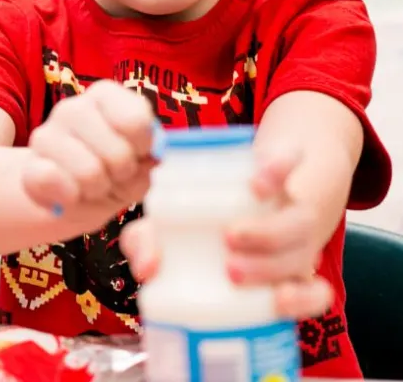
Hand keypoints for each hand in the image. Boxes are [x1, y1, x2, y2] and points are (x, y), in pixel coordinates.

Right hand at [22, 80, 160, 218]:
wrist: (72, 193)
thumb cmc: (114, 170)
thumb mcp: (140, 162)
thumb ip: (150, 155)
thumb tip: (147, 160)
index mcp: (104, 96)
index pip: (135, 120)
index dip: (144, 146)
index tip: (141, 153)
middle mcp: (72, 108)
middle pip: (117, 152)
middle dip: (123, 174)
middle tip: (115, 175)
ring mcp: (46, 136)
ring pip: (89, 173)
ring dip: (99, 190)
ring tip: (94, 186)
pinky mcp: (29, 167)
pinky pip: (53, 182)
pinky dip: (70, 199)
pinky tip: (70, 196)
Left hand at [120, 147, 332, 320]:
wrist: (241, 234)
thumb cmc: (201, 220)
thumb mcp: (175, 217)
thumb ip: (150, 236)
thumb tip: (146, 267)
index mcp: (263, 180)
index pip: (284, 161)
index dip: (277, 167)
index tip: (255, 183)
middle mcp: (287, 210)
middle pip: (295, 218)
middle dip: (266, 231)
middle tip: (230, 237)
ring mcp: (299, 246)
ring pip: (303, 253)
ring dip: (271, 264)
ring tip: (232, 271)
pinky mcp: (302, 280)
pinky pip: (317, 292)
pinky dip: (303, 298)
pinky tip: (278, 303)